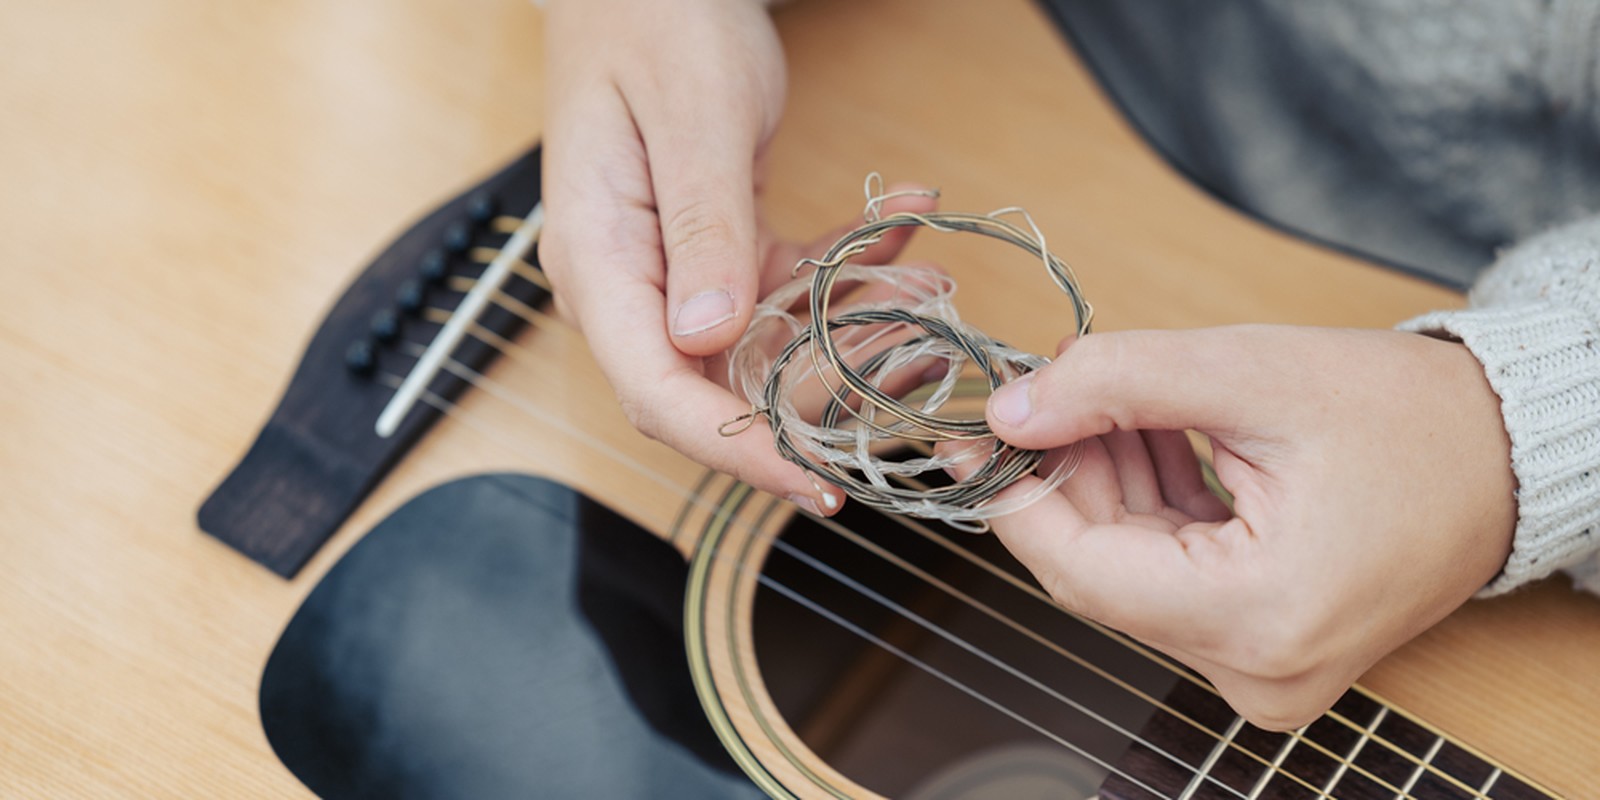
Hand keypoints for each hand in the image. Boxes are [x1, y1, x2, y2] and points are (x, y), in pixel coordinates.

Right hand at [540, 0, 933, 510]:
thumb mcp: (695, 118)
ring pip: (766, 343)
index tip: (813, 482)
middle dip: (822, 384)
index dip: (734, 448)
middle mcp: (627, 282)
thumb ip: (702, 229)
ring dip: (852, 319)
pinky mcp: (711, 253)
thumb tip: (706, 335)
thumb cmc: (657, 22)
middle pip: (716, 385)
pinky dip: (845, 266)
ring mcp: (668, 272)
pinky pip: (783, 289)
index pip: (654, 391)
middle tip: (914, 354)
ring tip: (928, 279)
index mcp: (598, 260)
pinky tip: (905, 220)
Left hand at [962, 326, 1515, 728]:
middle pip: (1100, 568)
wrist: (1506, 455)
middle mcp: (1255, 669)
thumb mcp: (1247, 373)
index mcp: (1257, 618)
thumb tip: (1009, 409)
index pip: (1079, 569)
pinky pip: (1169, 572)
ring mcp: (1259, 667)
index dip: (1012, 496)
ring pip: (1129, 567)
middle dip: (1063, 472)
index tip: (970, 433)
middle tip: (1042, 385)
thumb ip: (1114, 386)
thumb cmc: (1406, 418)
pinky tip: (1144, 429)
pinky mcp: (1261, 643)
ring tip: (1107, 392)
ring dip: (1105, 478)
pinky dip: (1147, 500)